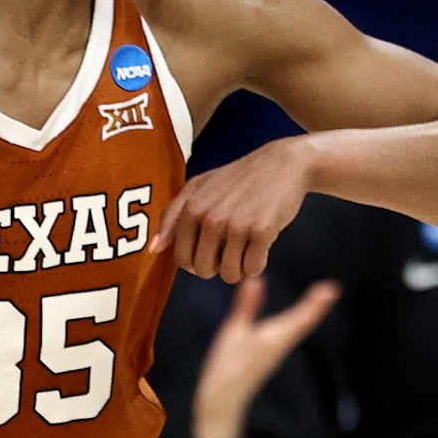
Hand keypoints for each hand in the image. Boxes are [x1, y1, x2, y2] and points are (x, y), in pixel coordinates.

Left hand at [152, 136, 315, 281]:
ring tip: (244, 248)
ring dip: (238, 268)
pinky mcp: (262, 231)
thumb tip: (155, 248)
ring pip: (229, 274)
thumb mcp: (199, 186)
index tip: (208, 253)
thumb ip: (173, 215)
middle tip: (229, 249)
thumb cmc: (238, 178)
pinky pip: (253, 268)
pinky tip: (260, 246)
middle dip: (216, 267)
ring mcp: (237, 225)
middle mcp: (211, 217)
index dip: (194, 263)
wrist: (282, 164)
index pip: (181, 259)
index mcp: (191, 208)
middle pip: (204, 270)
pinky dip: (257, 264)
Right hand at [191, 276, 339, 437]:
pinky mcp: (270, 354)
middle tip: (333, 289)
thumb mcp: (233, 333)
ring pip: (300, 328)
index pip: (302, 317)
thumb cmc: (227, 367)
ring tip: (323, 296)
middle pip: (305, 322)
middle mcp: (281, 343)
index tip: (332, 288)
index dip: (316, 302)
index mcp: (275, 337)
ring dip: (312, 311)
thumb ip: (246, 307)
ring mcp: (277, 350)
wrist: (224, 401)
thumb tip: (257, 280)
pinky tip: (300, 316)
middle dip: (317, 305)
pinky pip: (291, 332)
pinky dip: (300, 319)